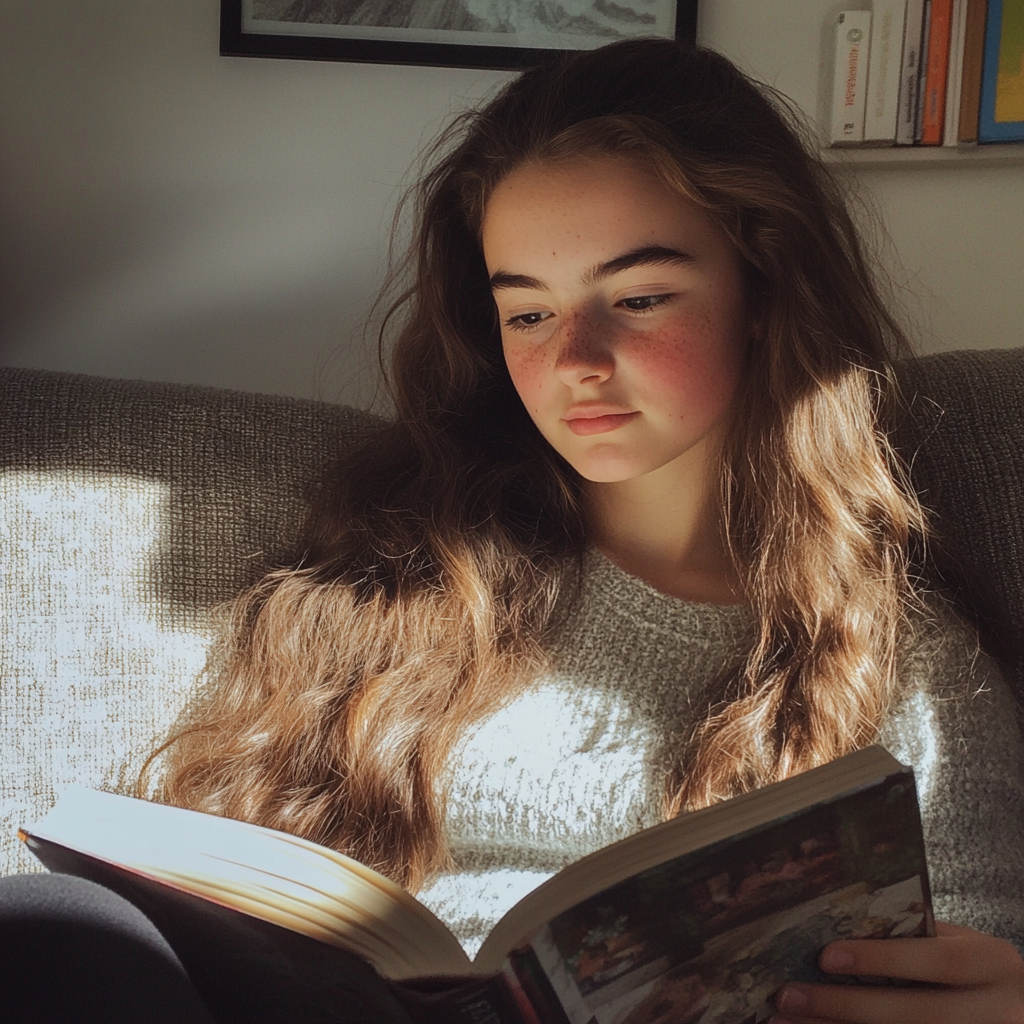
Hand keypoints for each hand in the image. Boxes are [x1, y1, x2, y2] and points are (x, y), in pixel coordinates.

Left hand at [768, 922, 1023, 1023]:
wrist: (1014, 1011)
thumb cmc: (973, 971)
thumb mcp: (959, 948)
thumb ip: (914, 940)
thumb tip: (832, 926)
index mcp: (992, 964)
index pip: (937, 962)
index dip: (882, 959)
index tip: (824, 955)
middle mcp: (999, 1011)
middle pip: (919, 1015)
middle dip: (847, 1006)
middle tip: (788, 996)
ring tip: (785, 1021)